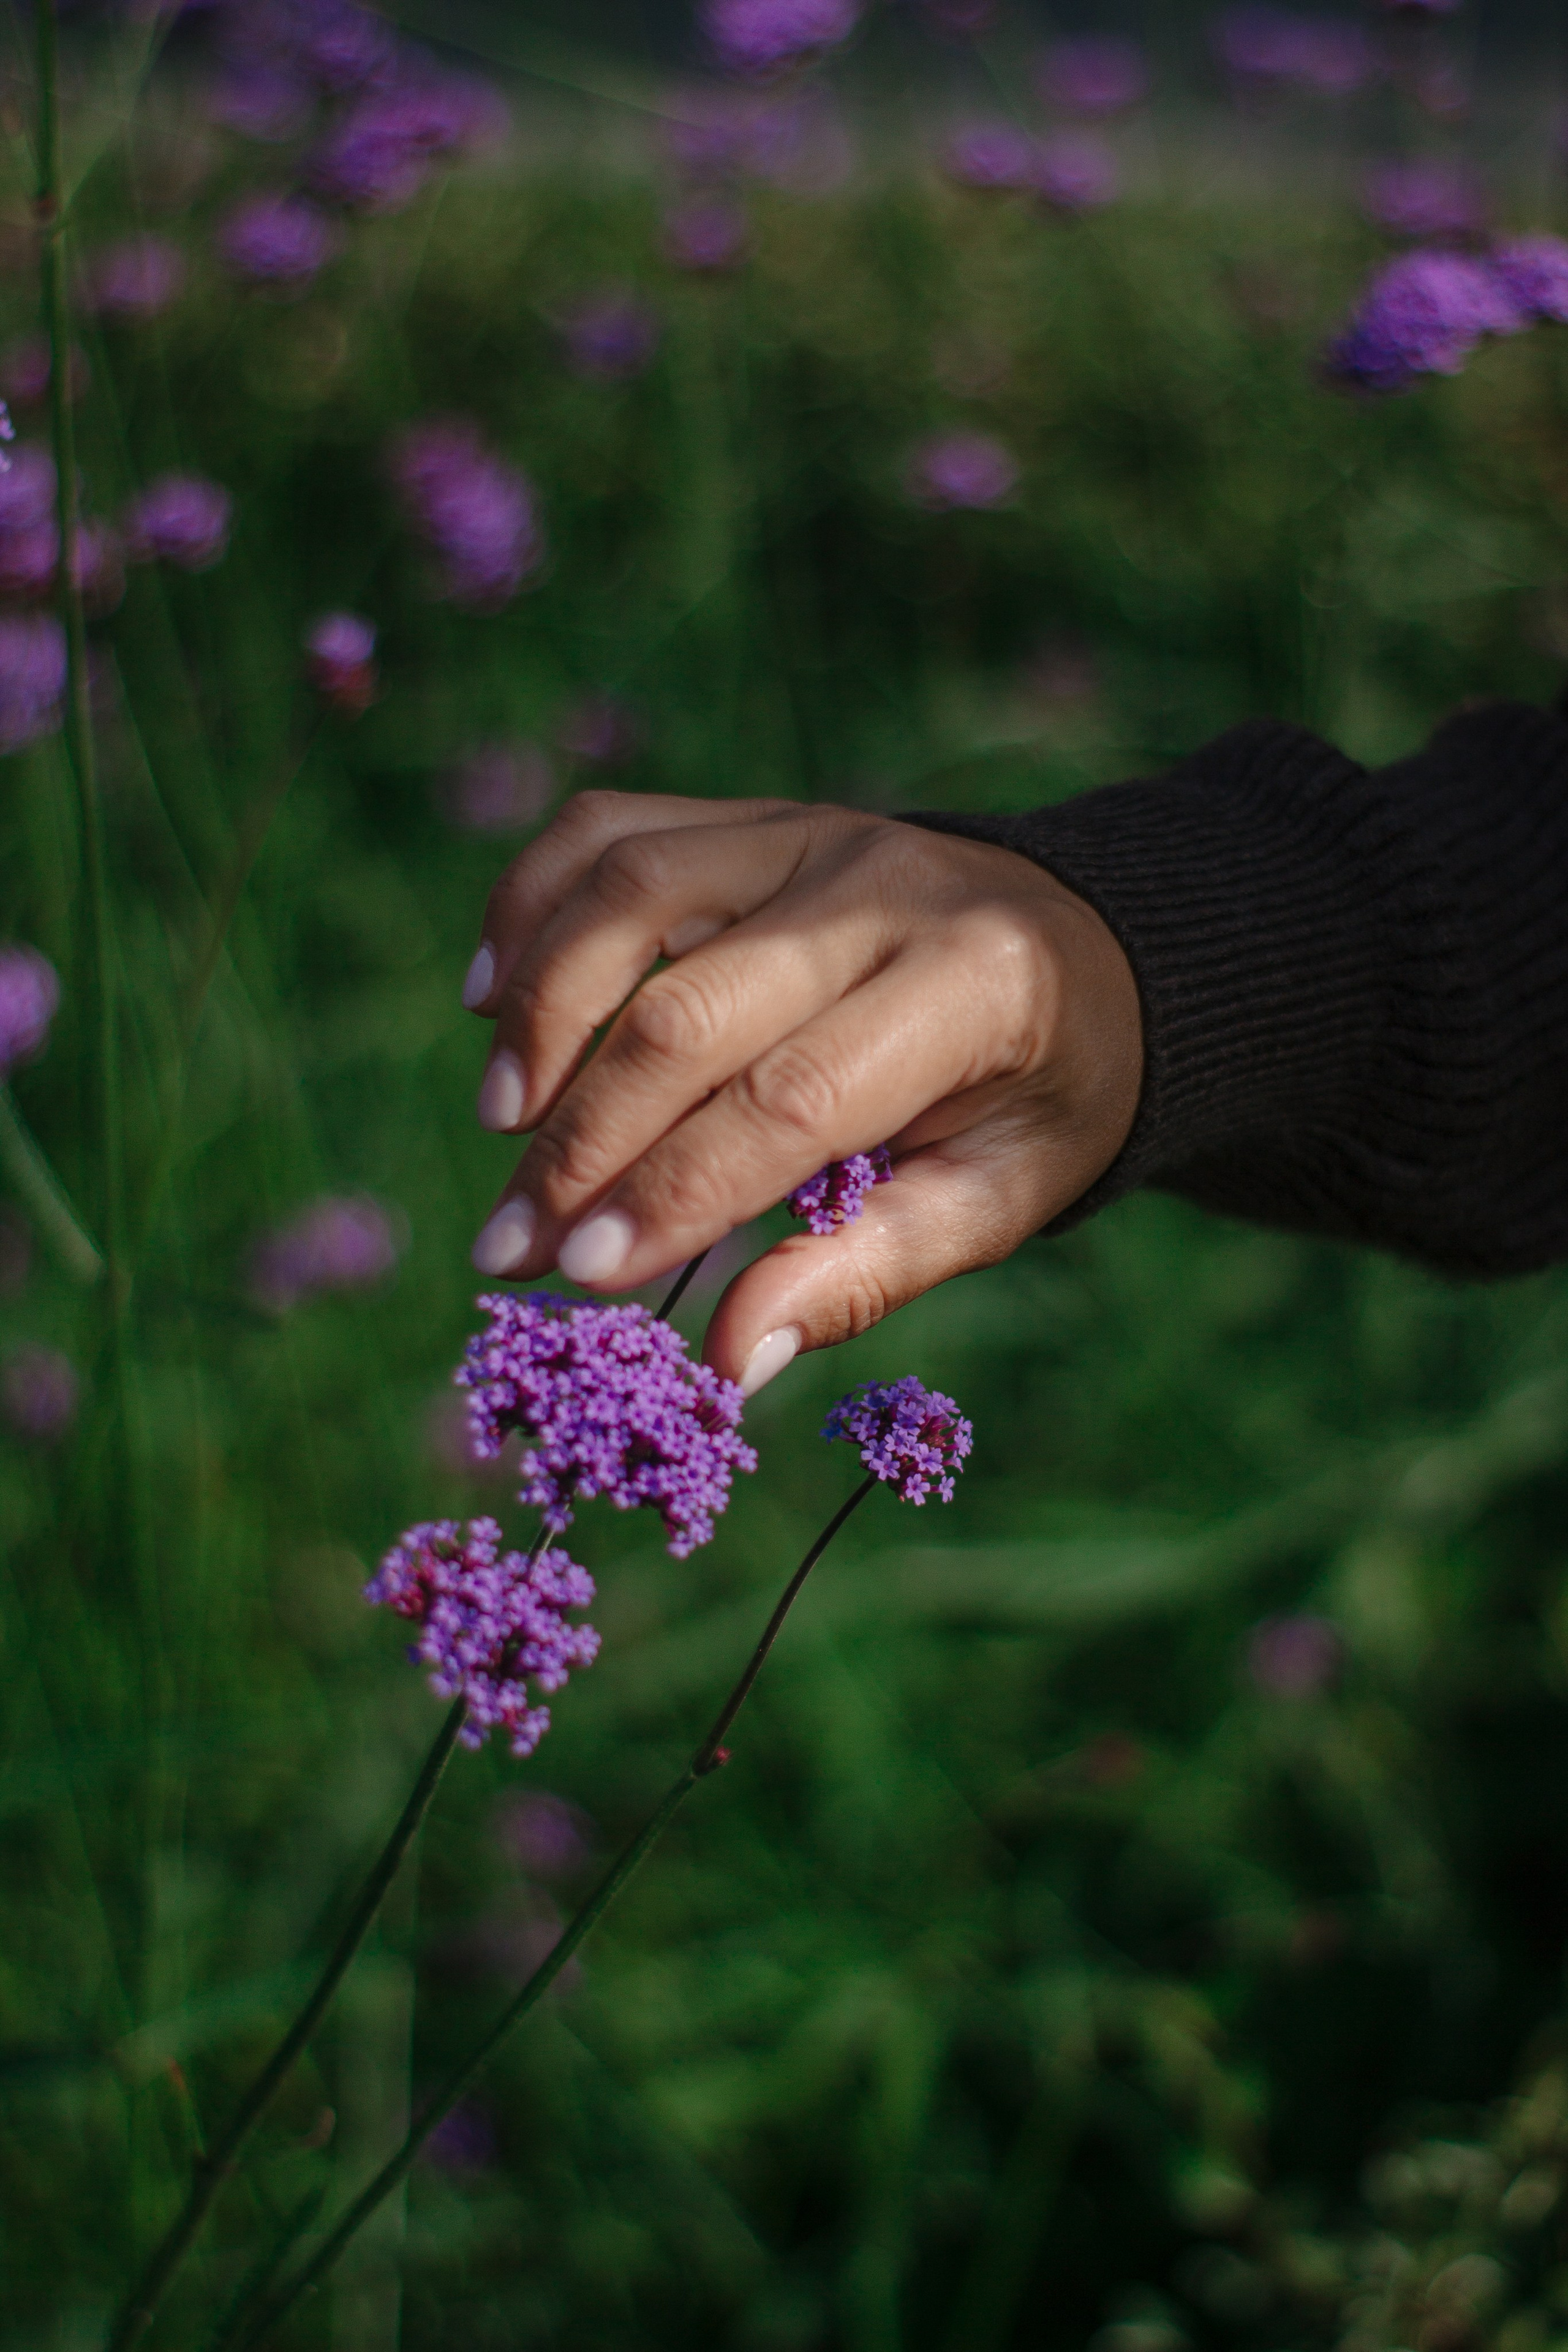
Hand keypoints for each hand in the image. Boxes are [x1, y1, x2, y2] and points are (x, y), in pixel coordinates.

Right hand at [461, 790, 1141, 1394]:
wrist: (1092, 951)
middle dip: (584, 1141)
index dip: (675, 1189)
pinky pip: (611, 831)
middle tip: (511, 1246)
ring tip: (502, 1121)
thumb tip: (734, 1360)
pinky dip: (531, 905)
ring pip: (632, 890)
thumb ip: (867, 1272)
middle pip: (690, 1010)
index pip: (789, 1097)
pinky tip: (488, 999)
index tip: (583, 1272)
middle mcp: (883, 888)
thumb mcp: (996, 1199)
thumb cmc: (1037, 1097)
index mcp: (970, 990)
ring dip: (544, 1010)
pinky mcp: (753, 816)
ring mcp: (810, 831)